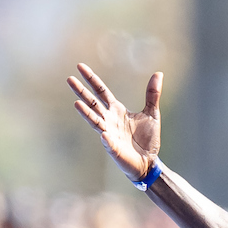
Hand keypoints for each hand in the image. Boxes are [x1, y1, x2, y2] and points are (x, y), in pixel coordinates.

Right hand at [67, 64, 162, 184]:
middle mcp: (109, 120)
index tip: (80, 66)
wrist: (149, 161)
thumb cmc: (147, 139)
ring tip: (76, 103)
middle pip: (92, 103)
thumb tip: (159, 74)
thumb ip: (152, 94)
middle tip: (69, 79)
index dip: (91, 79)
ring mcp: (109, 134)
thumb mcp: (152, 113)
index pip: (101, 91)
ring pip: (95, 121)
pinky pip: (109, 142)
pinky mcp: (114, 149)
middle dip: (81, 91)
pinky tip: (103, 134)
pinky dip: (106, 138)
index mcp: (116, 110)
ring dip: (86, 113)